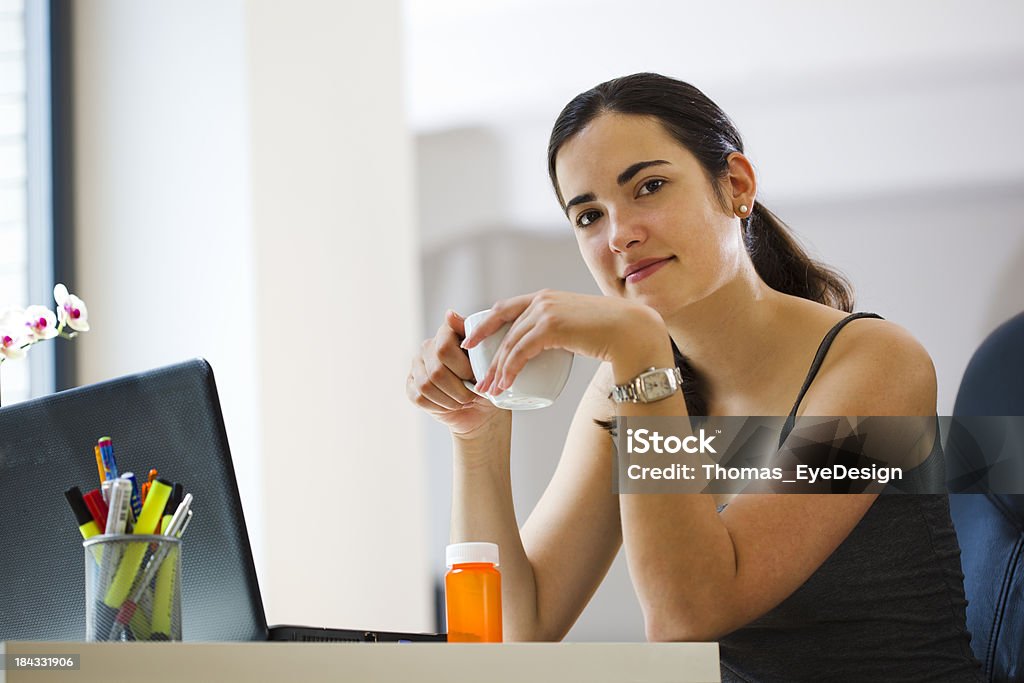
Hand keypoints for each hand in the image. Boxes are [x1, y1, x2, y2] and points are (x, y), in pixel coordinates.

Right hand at [407, 310, 504, 434]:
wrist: (480, 407)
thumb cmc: (487, 379)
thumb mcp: (488, 356)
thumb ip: (472, 334)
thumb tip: (449, 314)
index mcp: (446, 333)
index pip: (444, 348)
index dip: (462, 368)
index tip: (477, 378)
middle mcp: (427, 346)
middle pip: (437, 371)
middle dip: (459, 389)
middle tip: (473, 395)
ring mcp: (416, 366)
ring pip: (427, 386)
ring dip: (451, 399)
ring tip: (464, 401)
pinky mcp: (410, 385)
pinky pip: (420, 397)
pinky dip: (440, 406)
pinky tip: (451, 405)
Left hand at [461, 290, 668, 393]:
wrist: (631, 332)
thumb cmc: (611, 333)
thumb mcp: (578, 326)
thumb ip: (561, 330)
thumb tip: (554, 347)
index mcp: (546, 297)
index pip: (505, 308)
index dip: (485, 325)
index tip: (472, 342)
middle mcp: (542, 300)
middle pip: (503, 328)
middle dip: (488, 356)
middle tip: (481, 379)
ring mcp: (545, 311)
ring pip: (510, 343)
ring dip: (498, 370)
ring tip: (491, 390)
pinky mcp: (550, 326)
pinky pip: (521, 352)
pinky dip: (510, 370)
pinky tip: (506, 384)